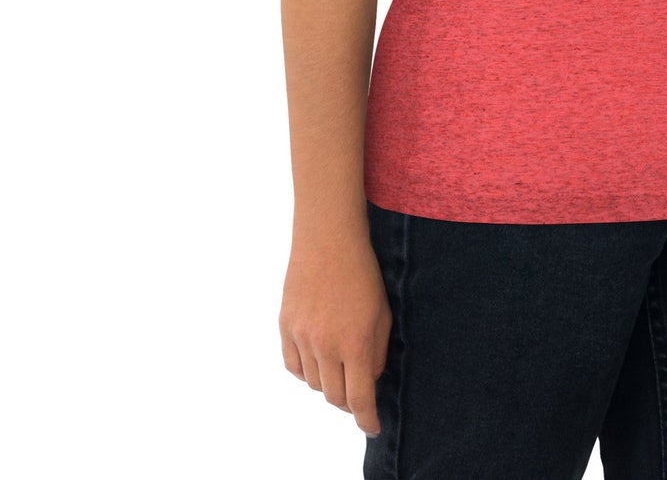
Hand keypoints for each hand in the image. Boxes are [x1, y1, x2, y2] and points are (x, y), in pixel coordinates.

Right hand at [279, 231, 392, 436]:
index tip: (373, 428)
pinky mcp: (284, 327)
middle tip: (358, 394)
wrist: (328, 239)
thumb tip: (369, 382)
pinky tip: (317, 360)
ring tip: (339, 366)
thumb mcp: (382, 313)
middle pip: (334, 396)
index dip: (367, 419)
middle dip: (349, 402)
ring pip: (312, 383)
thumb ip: (376, 352)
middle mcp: (325, 345)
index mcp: (355, 342)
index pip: (359, 398)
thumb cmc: (363, 273)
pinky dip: (305, 371)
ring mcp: (301, 337)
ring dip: (327, 383)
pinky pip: (293, 366)